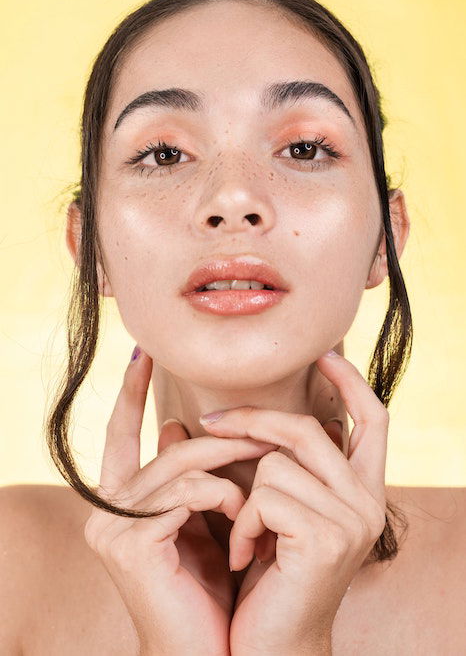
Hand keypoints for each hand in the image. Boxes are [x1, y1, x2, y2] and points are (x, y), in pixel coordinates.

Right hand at [83, 346, 278, 655]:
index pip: (119, 434)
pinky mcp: (130, 543)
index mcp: (121, 501)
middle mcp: (105, 510)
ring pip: (180, 463)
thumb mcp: (202, 519)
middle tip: (264, 429)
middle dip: (222, 435)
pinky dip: (221, 494)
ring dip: (230, 464)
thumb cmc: (212, 585)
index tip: (143, 353)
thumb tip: (176, 425)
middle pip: (168, 447)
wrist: (213, 652)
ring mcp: (112, 527)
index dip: (129, 393)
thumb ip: (190, 474)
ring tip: (264, 471)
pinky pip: (186, 492)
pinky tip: (240, 513)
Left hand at [199, 350, 387, 654]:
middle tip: (211, 422)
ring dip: (243, 497)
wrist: (271, 647)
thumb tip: (231, 413)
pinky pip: (265, 495)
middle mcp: (368, 502)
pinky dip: (244, 523)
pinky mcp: (326, 538)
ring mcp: (352, 520)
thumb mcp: (276, 510)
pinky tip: (247, 557)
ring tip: (244, 535)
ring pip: (278, 462)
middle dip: (254, 420)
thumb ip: (274, 462)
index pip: (373, 420)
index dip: (352, 382)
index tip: (326, 353)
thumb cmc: (270, 575)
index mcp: (361, 490)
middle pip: (309, 429)